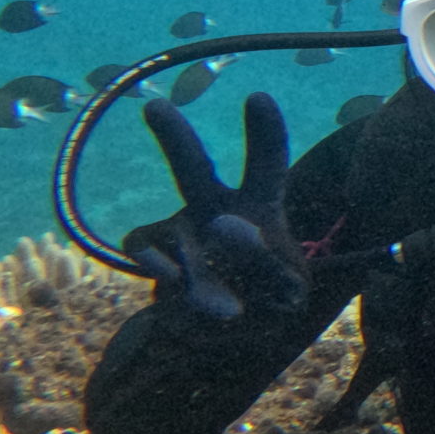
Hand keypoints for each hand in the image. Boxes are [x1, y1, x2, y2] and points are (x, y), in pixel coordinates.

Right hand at [128, 94, 307, 322]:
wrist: (221, 336)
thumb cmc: (267, 302)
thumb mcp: (289, 293)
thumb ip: (272, 267)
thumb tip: (225, 231)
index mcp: (260, 208)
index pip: (267, 167)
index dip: (265, 134)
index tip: (257, 97)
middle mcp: (217, 207)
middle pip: (192, 166)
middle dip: (174, 137)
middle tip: (155, 108)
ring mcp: (180, 229)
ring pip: (165, 231)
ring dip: (188, 264)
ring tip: (228, 308)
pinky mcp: (153, 252)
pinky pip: (145, 250)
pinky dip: (162, 269)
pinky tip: (182, 286)